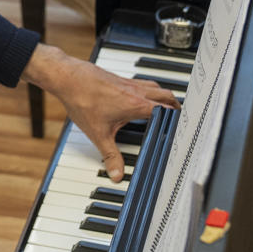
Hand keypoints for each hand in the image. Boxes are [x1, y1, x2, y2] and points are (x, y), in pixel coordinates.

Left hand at [23, 43, 178, 180]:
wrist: (68, 78)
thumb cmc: (83, 100)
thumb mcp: (98, 134)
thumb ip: (110, 156)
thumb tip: (117, 174)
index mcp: (136, 104)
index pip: (166, 110)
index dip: (177, 119)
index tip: (184, 127)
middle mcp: (136, 91)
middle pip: (166, 95)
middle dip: (175, 106)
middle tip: (180, 116)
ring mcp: (129, 83)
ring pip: (155, 86)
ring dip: (163, 96)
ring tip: (164, 107)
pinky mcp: (120, 79)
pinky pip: (142, 84)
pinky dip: (148, 91)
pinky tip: (139, 99)